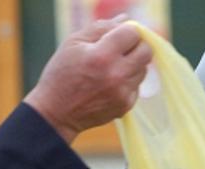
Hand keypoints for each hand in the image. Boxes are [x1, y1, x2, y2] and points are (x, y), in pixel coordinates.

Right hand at [25, 17, 152, 143]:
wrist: (57, 113)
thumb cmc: (61, 74)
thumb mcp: (74, 43)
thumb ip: (101, 28)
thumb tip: (125, 19)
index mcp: (102, 55)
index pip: (133, 34)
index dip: (127, 31)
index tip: (119, 35)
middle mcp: (116, 75)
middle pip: (146, 51)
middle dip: (136, 45)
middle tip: (122, 48)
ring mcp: (123, 92)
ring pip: (144, 69)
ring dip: (132, 64)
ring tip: (112, 67)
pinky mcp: (125, 105)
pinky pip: (137, 86)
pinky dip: (127, 81)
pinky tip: (110, 83)